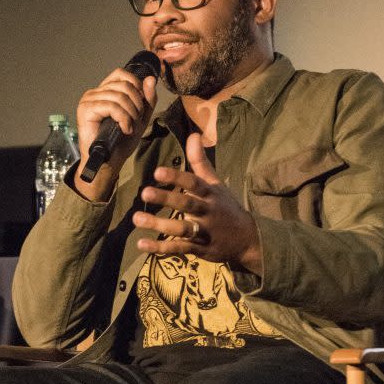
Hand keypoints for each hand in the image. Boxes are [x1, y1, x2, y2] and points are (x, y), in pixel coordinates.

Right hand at [74, 69, 156, 199]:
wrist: (109, 161)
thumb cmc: (121, 141)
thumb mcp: (140, 117)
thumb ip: (147, 99)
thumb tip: (150, 78)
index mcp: (105, 91)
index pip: (122, 74)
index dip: (136, 86)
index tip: (140, 106)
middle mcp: (95, 92)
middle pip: (124, 85)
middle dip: (137, 104)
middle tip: (136, 120)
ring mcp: (88, 100)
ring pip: (119, 96)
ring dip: (131, 113)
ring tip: (130, 127)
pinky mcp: (86, 110)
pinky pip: (111, 106)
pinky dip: (123, 119)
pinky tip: (124, 129)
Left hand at [132, 133, 262, 274]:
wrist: (247, 238)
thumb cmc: (225, 206)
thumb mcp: (215, 184)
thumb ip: (200, 162)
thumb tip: (193, 134)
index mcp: (210, 194)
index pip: (194, 183)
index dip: (177, 178)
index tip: (157, 172)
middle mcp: (208, 212)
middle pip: (187, 205)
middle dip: (167, 199)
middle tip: (145, 193)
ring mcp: (205, 232)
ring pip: (182, 229)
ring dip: (159, 225)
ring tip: (137, 218)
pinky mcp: (200, 249)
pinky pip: (179, 248)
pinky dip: (161, 248)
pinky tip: (142, 244)